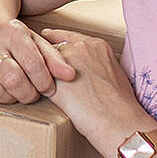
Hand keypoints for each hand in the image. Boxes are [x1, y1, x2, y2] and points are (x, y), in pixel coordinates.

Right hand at [0, 18, 77, 104]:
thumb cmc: (16, 41)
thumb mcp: (37, 43)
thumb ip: (55, 58)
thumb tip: (71, 75)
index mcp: (12, 31)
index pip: (32, 62)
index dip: (44, 81)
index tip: (49, 88)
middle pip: (12, 79)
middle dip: (28, 93)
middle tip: (33, 94)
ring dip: (11, 98)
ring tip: (18, 92)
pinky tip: (3, 91)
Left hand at [39, 28, 150, 156]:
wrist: (118, 121)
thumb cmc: (120, 106)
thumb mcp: (113, 74)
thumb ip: (96, 64)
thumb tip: (87, 71)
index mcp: (97, 44)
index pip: (68, 36)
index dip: (57, 42)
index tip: (46, 39)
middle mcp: (81, 46)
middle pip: (53, 47)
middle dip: (48, 59)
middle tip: (43, 70)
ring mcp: (66, 59)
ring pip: (42, 60)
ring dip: (41, 72)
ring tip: (44, 85)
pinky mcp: (52, 75)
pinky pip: (36, 77)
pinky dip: (36, 84)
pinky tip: (39, 93)